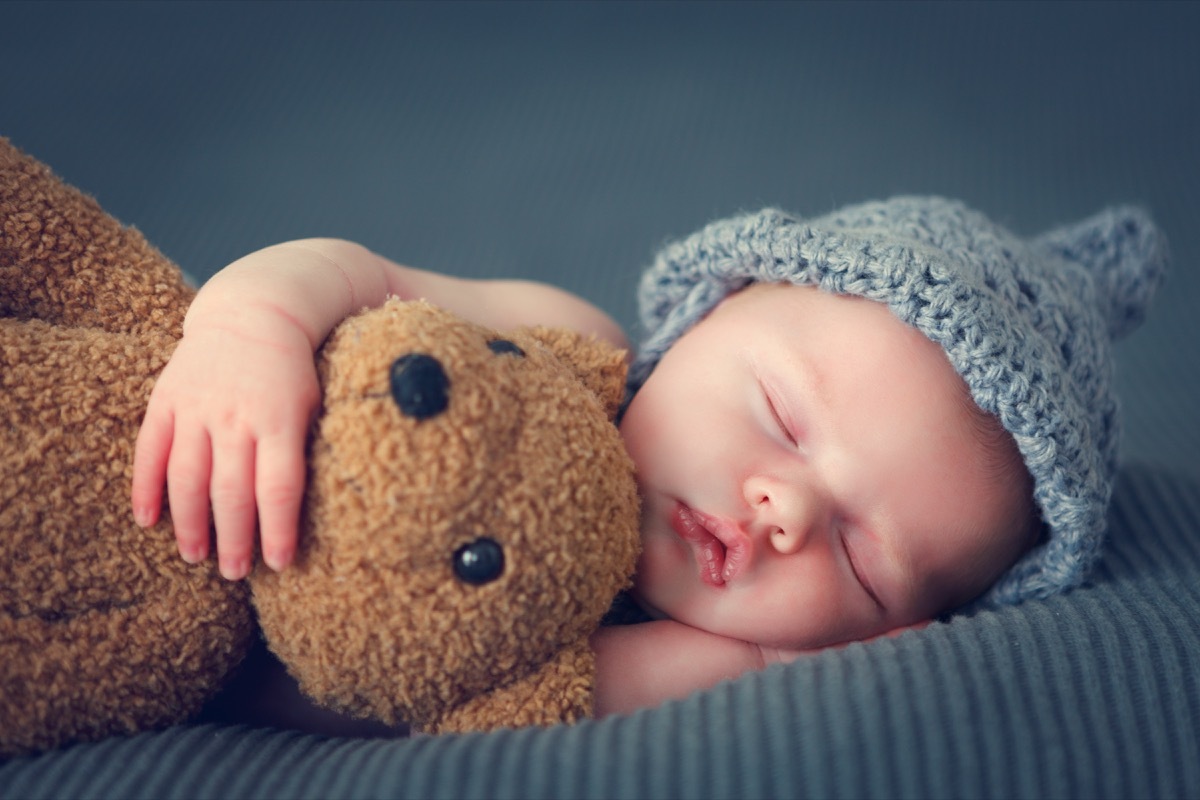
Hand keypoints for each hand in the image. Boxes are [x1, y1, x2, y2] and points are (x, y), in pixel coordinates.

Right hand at [131, 311, 319, 578]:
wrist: (254, 312)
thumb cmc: (293, 371)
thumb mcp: (312, 406)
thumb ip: (303, 452)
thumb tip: (302, 512)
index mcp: (278, 420)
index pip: (278, 487)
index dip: (277, 529)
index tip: (278, 564)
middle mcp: (235, 416)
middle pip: (230, 491)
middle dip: (233, 538)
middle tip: (234, 573)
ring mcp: (196, 408)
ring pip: (187, 477)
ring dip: (189, 523)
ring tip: (195, 557)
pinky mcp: (166, 400)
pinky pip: (150, 450)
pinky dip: (145, 487)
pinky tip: (147, 520)